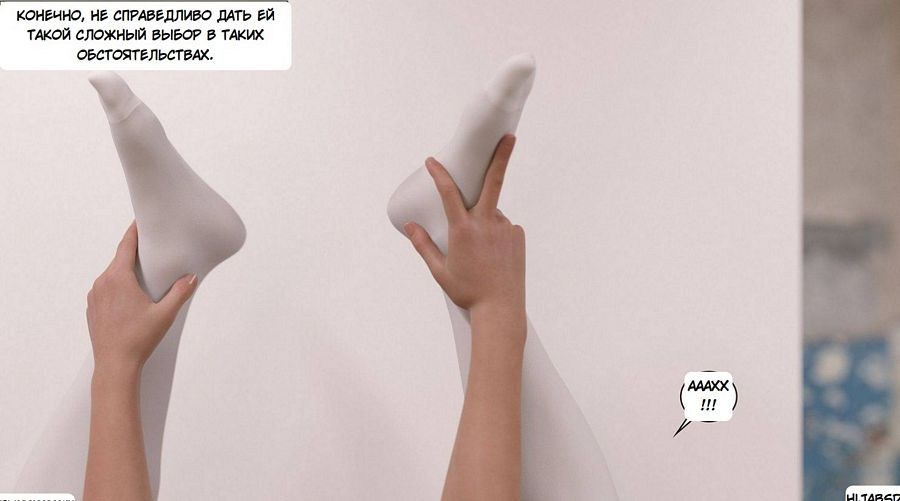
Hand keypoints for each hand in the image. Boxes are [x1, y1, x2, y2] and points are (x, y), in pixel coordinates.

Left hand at [86, 222, 196, 371]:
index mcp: (117, 278)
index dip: (133, 231)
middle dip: (135, 254)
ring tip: (144, 276)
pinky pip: (106, 289)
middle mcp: (102, 283)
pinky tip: (131, 297)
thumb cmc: (138, 339)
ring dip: (127, 272)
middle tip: (151, 249)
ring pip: (112, 275)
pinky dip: (118, 287)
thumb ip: (181, 292)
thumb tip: (192, 277)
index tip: (139, 220)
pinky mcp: (93, 308)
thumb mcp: (166, 314)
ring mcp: (95, 296)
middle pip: (119, 260)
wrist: (115, 365)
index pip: (125, 246)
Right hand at [404, 134, 525, 315]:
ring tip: (481, 255)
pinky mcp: (517, 235)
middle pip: (494, 182)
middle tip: (510, 136)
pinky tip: (493, 257)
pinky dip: (495, 234)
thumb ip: (423, 245)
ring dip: (483, 223)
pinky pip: (503, 227)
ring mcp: (505, 228)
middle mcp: (486, 224)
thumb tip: (409, 227)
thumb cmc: (468, 291)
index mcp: (463, 230)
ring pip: (491, 214)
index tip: (432, 161)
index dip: (440, 174)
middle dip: (502, 156)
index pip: (449, 193)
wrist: (500, 309)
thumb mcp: (439, 271)